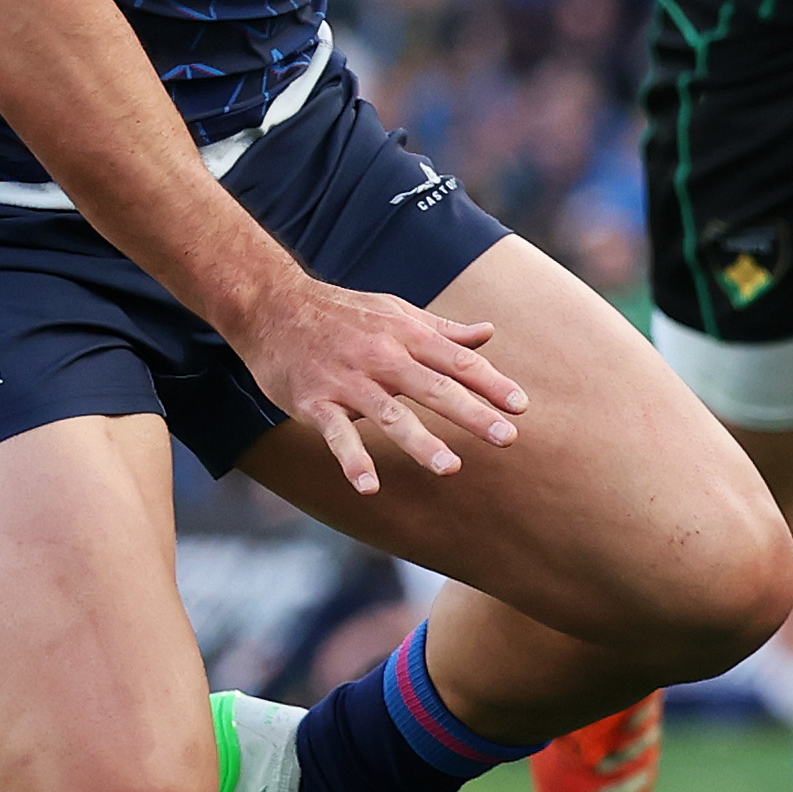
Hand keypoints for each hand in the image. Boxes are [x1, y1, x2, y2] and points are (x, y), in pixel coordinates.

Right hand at [227, 277, 528, 494]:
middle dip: (473, 414)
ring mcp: (348, 380)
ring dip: (421, 442)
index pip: (458, 360)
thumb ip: (442, 330)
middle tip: (508, 439)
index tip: (521, 406)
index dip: (491, 382)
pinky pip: (337, 434)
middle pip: (435, 387)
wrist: (271, 304)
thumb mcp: (396, 311)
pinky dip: (352, 460)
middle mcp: (382, 356)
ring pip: (390, 414)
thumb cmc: (343, 312)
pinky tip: (369, 487)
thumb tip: (488, 333)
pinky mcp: (315, 401)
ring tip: (451, 469)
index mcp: (407, 334)